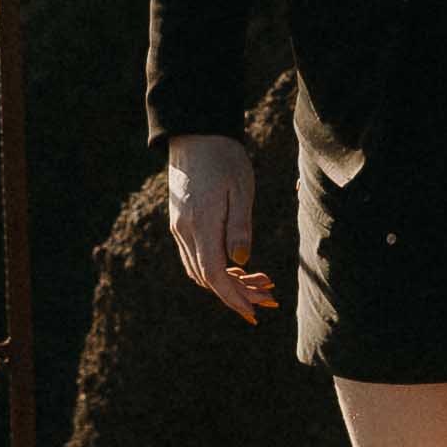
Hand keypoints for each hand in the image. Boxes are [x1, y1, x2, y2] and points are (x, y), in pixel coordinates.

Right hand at [167, 132, 275, 321]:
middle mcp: (185, 231)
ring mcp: (179, 227)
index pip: (215, 275)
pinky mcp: (179, 222)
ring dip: (226, 282)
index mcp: (202, 224)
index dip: (234, 298)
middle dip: (236, 293)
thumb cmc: (224, 159)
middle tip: (267, 296)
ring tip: (258, 281)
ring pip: (199, 270)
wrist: (196, 134)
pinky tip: (236, 264)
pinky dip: (214, 268)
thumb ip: (240, 226)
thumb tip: (242, 261)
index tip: (252, 313)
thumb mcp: (241, 190)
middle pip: (207, 278)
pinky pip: (194, 256)